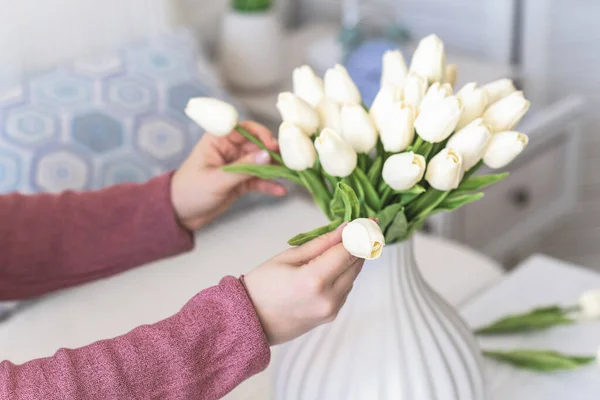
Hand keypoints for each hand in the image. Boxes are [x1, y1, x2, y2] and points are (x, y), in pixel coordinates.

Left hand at [171, 121, 286, 230]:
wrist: (179, 214)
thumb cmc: (190, 191)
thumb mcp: (217, 180)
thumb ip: (243, 168)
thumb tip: (267, 156)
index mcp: (218, 140)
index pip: (245, 129)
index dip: (261, 134)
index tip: (273, 145)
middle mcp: (229, 150)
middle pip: (258, 146)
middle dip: (274, 154)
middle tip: (290, 162)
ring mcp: (236, 166)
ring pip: (261, 163)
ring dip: (275, 169)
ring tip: (291, 175)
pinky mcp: (240, 182)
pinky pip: (259, 180)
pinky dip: (269, 185)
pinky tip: (280, 191)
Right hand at [244, 224, 364, 344]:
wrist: (250, 321)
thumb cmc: (262, 285)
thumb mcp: (288, 257)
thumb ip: (321, 244)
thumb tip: (346, 229)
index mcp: (315, 280)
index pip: (348, 251)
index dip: (361, 233)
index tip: (371, 219)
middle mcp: (329, 298)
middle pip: (356, 264)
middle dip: (359, 243)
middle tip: (360, 226)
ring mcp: (332, 310)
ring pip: (353, 277)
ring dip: (351, 259)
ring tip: (339, 246)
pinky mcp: (331, 316)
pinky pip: (345, 289)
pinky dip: (343, 274)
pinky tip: (330, 266)